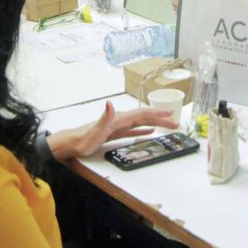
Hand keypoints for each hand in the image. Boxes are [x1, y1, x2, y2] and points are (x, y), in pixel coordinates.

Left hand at [48, 102, 177, 159]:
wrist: (72, 143)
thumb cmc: (83, 140)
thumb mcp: (95, 130)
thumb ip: (105, 117)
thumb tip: (110, 103)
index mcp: (118, 118)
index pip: (141, 114)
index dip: (156, 113)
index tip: (170, 113)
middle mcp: (120, 120)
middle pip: (144, 117)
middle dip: (160, 118)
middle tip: (176, 122)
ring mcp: (118, 126)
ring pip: (141, 123)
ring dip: (155, 124)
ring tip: (168, 125)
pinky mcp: (115, 133)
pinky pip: (134, 130)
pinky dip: (143, 130)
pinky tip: (150, 132)